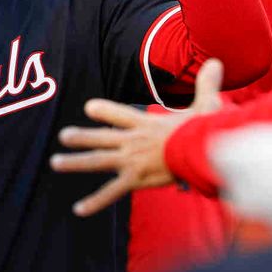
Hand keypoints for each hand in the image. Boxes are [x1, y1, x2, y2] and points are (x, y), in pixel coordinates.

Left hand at [50, 59, 224, 216]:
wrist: (201, 149)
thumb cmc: (207, 129)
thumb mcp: (206, 105)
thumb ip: (207, 85)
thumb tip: (216, 62)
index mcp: (146, 123)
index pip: (119, 113)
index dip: (103, 110)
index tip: (89, 108)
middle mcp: (132, 140)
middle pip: (101, 137)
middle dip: (81, 137)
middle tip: (63, 136)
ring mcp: (130, 159)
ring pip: (97, 160)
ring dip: (75, 162)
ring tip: (55, 162)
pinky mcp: (134, 178)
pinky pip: (111, 192)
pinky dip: (95, 201)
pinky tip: (78, 209)